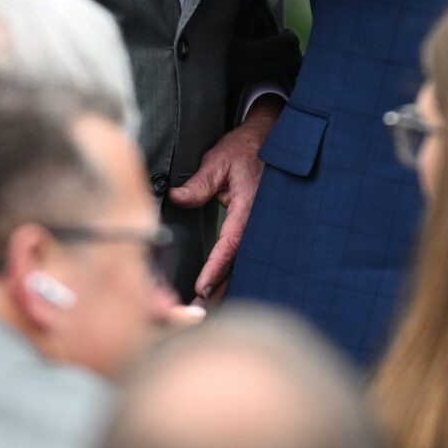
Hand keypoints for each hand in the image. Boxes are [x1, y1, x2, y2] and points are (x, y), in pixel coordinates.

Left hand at [167, 96, 282, 301]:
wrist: (270, 138)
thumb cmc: (244, 149)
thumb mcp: (219, 160)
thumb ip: (199, 183)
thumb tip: (177, 197)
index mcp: (249, 207)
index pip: (230, 244)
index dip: (216, 268)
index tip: (202, 287)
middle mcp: (258, 220)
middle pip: (240, 263)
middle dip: (222, 287)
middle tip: (201, 310)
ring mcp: (262, 224)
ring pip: (245, 261)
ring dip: (229, 284)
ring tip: (210, 306)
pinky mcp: (259, 225)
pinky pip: (248, 252)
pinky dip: (236, 270)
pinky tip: (225, 287)